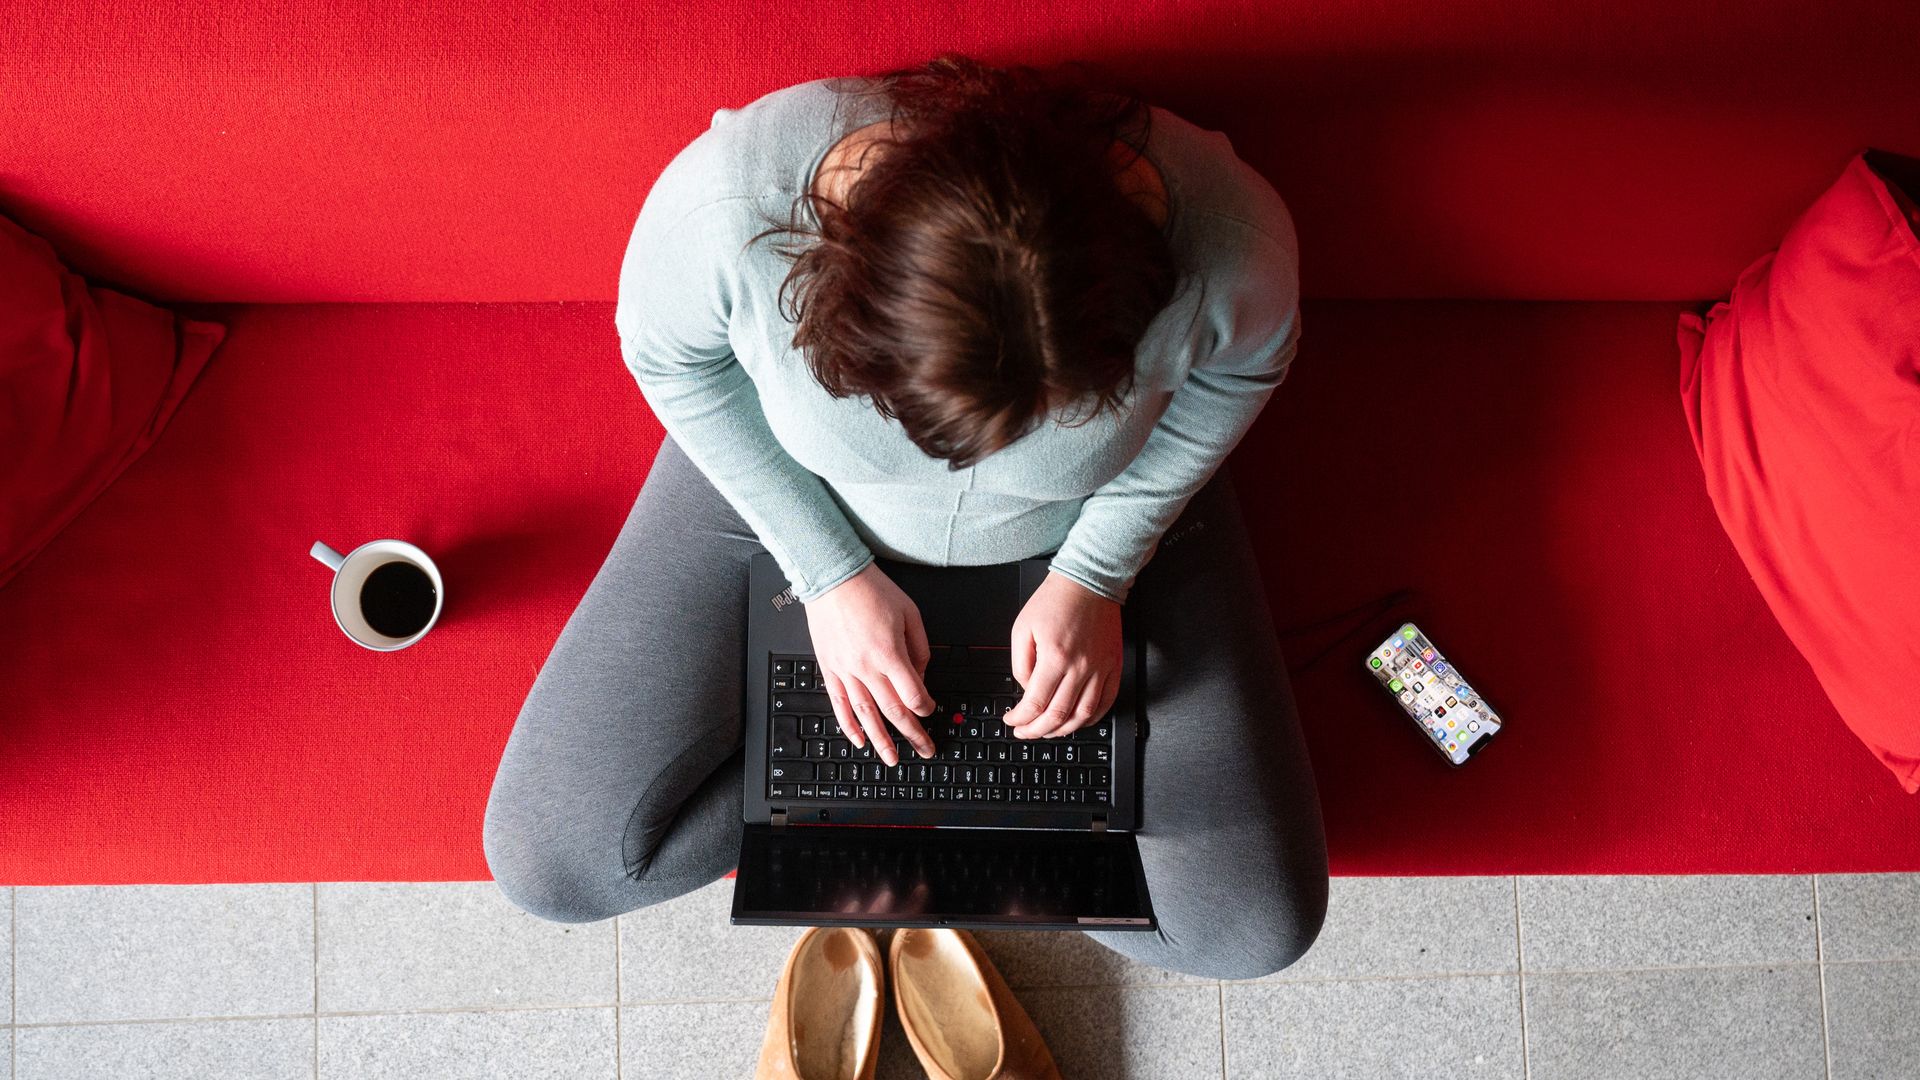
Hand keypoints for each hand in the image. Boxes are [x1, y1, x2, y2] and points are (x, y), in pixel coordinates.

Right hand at [804, 563, 935, 764]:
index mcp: (890, 653)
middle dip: (912, 734)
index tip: (931, 710)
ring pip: (866, 715)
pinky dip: (849, 725)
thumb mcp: (911, 614)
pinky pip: (839, 704)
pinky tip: (859, 740)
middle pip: (893, 711)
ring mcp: (845, 671)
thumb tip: (921, 676)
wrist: (834, 578)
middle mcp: (866, 667)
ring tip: (891, 758)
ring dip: (881, 740)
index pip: (913, 695)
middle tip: (924, 749)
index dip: (926, 707)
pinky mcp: (830, 669)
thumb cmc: (872, 590)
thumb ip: (920, 649)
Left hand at [1003, 572, 1122, 738]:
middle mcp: (1080, 667)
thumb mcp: (1023, 628)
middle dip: (1037, 730)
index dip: (1020, 719)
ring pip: (1083, 715)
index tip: (1012, 720)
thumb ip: (1020, 663)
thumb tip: (1026, 689)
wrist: (1089, 581)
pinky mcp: (1113, 666)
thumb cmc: (1055, 600)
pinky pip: (1106, 702)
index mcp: (1054, 656)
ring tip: (1048, 731)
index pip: (1035, 703)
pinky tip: (1078, 721)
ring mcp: (1100, 668)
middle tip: (1025, 732)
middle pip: (1058, 715)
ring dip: (1063, 730)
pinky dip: (1091, 718)